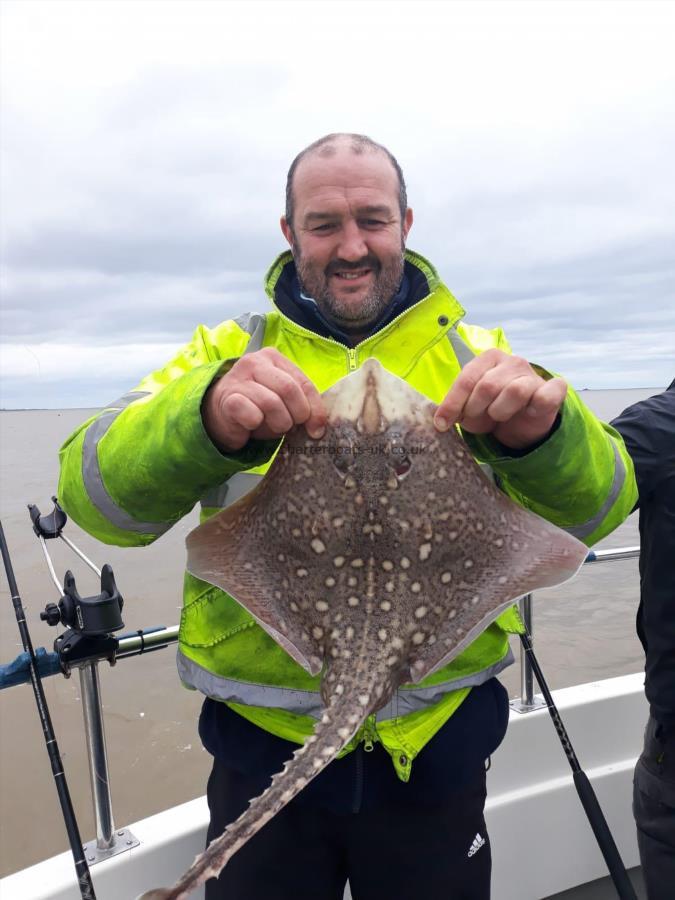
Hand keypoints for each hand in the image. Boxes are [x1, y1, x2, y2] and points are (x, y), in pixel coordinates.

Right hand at [203, 348, 325, 451]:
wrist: (220, 414)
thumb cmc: (257, 406)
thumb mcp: (283, 401)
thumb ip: (303, 405)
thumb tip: (318, 428)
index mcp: (273, 358)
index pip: (303, 382)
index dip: (315, 408)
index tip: (317, 430)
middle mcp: (255, 362)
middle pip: (289, 389)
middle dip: (296, 415)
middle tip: (291, 427)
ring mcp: (239, 378)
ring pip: (272, 403)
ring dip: (278, 423)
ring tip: (272, 426)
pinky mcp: (228, 398)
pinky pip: (252, 415)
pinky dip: (257, 425)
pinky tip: (252, 424)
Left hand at [433, 349, 566, 449]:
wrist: (523, 424)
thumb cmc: (492, 410)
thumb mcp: (469, 409)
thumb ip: (455, 407)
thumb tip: (438, 417)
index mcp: (488, 359)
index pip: (467, 378)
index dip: (453, 403)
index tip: (441, 424)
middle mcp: (512, 361)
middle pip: (487, 386)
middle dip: (476, 410)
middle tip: (477, 420)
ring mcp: (533, 374)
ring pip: (514, 391)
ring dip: (500, 412)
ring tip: (499, 417)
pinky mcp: (554, 389)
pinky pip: (544, 398)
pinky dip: (533, 408)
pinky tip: (527, 414)